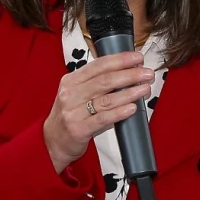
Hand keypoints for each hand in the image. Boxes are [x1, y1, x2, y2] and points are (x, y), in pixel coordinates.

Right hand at [43, 52, 153, 173]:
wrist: (52, 141)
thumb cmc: (70, 115)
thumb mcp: (76, 93)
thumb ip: (96, 82)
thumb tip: (127, 72)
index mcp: (71, 80)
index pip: (98, 65)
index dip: (120, 59)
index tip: (137, 57)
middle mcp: (70, 94)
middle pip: (104, 80)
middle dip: (129, 75)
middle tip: (147, 73)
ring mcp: (73, 112)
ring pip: (106, 99)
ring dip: (129, 92)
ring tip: (145, 89)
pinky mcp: (79, 129)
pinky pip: (103, 118)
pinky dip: (119, 112)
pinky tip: (132, 108)